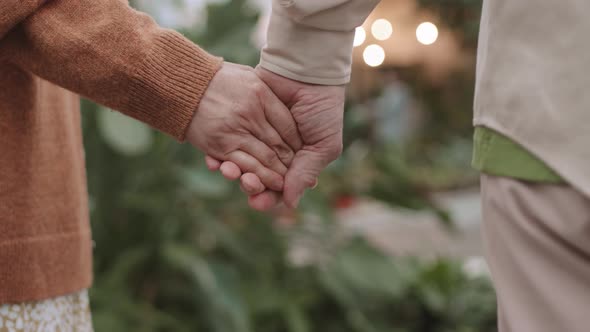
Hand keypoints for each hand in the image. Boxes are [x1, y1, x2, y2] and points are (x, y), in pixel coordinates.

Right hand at [187, 63, 301, 190]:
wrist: (181, 83)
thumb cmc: (219, 78)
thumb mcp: (249, 77)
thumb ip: (269, 94)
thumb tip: (290, 112)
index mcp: (259, 94)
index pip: (287, 125)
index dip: (298, 141)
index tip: (303, 149)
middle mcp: (249, 114)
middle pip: (278, 144)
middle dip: (290, 161)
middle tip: (298, 170)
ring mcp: (233, 132)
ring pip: (263, 159)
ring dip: (276, 174)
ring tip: (285, 182)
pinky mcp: (218, 146)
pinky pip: (242, 165)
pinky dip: (257, 177)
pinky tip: (266, 183)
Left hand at [208, 67, 344, 209]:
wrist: (307, 72)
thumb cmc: (322, 110)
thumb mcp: (323, 145)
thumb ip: (305, 173)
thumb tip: (289, 204)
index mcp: (294, 163)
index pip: (276, 189)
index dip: (266, 197)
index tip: (257, 201)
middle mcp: (273, 154)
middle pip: (255, 179)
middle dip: (247, 185)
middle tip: (244, 182)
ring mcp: (255, 138)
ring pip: (238, 164)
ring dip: (231, 172)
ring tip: (227, 171)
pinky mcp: (240, 123)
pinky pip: (225, 143)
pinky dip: (218, 154)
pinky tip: (214, 159)